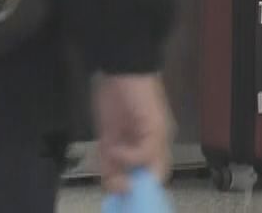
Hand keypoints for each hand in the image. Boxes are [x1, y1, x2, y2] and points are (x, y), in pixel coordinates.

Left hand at [91, 73, 171, 193]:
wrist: (121, 72)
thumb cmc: (143, 95)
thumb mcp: (155, 123)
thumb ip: (149, 151)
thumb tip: (132, 172)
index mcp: (159, 145)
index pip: (157, 175)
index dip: (147, 186)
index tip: (135, 187)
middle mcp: (142, 149)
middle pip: (137, 179)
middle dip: (127, 185)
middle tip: (118, 179)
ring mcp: (124, 146)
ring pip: (119, 175)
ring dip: (112, 175)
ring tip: (109, 158)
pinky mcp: (107, 141)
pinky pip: (105, 164)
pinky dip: (102, 166)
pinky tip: (104, 150)